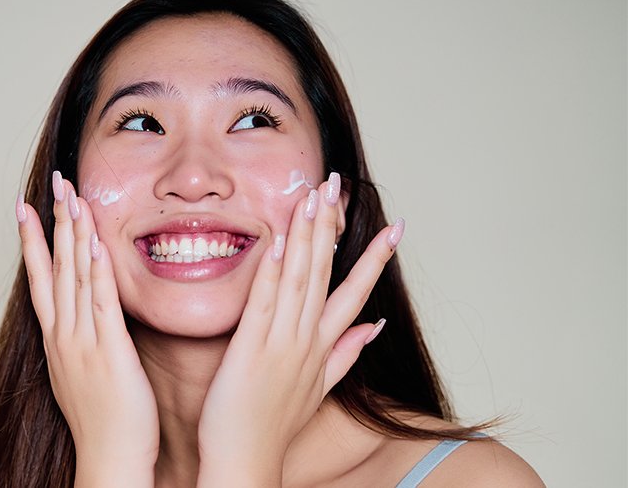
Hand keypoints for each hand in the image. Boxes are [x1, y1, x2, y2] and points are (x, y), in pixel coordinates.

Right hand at [17, 171, 158, 487]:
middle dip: (52, 223)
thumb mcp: (81, 376)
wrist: (109, 459)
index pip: (40, 280)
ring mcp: (84, 341)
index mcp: (57, 340)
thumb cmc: (103, 423)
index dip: (32, 242)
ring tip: (71, 196)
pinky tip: (97, 242)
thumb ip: (81, 343)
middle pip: (54, 268)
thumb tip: (83, 322)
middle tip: (53, 184)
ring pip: (75, 277)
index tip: (26, 208)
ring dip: (73, 234)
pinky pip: (102, 301)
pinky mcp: (110, 349)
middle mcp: (64, 335)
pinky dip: (98, 269)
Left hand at [196, 173, 401, 486]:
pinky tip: (280, 239)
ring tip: (316, 196)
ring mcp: (282, 343)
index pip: (355, 293)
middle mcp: (308, 340)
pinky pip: (265, 302)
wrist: (248, 460)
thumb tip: (376, 326)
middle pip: (326, 274)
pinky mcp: (251, 349)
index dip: (375, 258)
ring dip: (308, 236)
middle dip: (333, 227)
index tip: (396, 226)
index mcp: (323, 347)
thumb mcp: (320, 388)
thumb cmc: (275, 424)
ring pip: (300, 279)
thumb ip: (347, 354)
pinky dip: (274, 270)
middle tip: (339, 184)